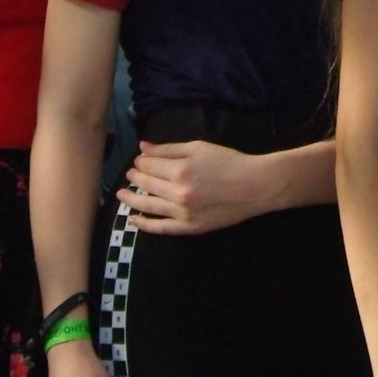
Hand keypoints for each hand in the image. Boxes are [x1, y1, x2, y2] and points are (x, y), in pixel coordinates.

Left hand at [119, 139, 277, 234]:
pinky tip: (134, 220)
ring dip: (132, 200)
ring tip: (122, 194)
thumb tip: (143, 149)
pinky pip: (162, 228)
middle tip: (130, 174)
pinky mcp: (190, 228)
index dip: (141, 162)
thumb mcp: (199, 148)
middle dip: (135, 178)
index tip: (139, 161)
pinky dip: (145, 225)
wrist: (255, 186)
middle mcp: (178, 193)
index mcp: (180, 170)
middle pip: (147, 185)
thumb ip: (169, 149)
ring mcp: (183, 213)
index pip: (150, 166)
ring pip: (149, 207)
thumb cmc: (229, 162)